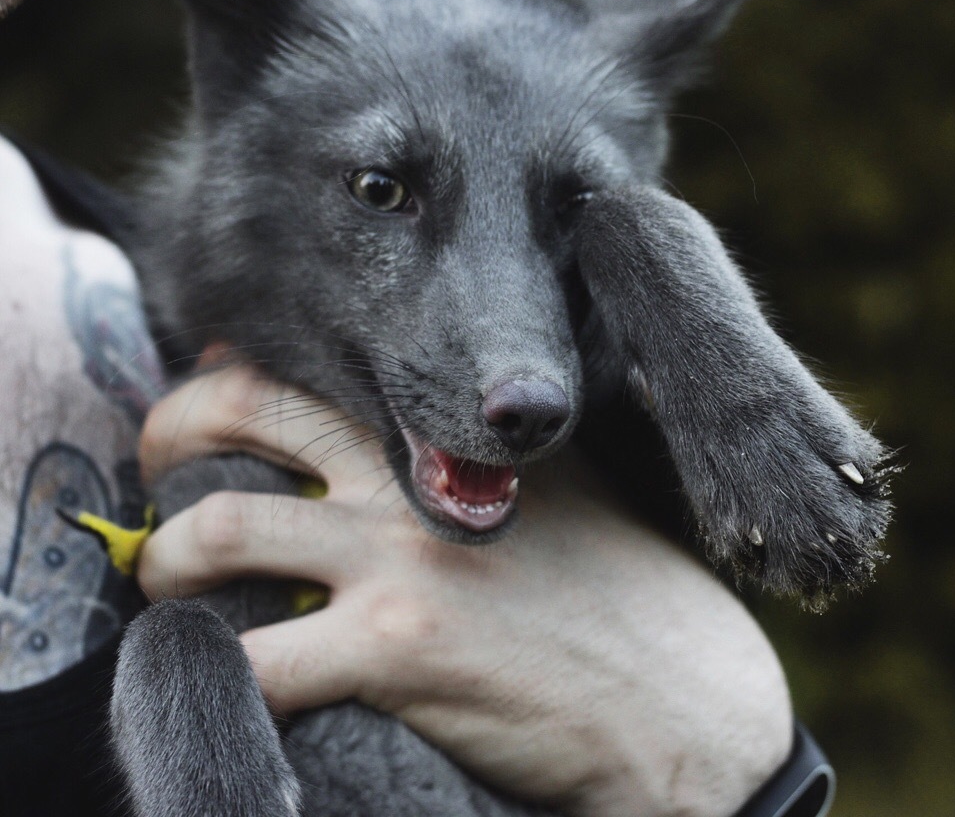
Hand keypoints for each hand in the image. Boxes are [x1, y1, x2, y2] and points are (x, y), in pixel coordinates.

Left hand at [137, 362, 792, 816]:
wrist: (686, 699)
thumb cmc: (627, 589)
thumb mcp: (557, 485)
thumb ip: (474, 456)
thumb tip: (400, 442)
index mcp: (447, 431)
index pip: (306, 368)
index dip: (228, 381)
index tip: (207, 414)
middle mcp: (408, 477)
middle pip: (238, 413)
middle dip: (166, 439)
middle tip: (155, 482)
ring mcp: (397, 560)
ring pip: (215, 533)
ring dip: (164, 564)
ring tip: (168, 587)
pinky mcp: (396, 652)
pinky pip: (253, 662)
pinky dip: (215, 673)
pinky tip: (232, 681)